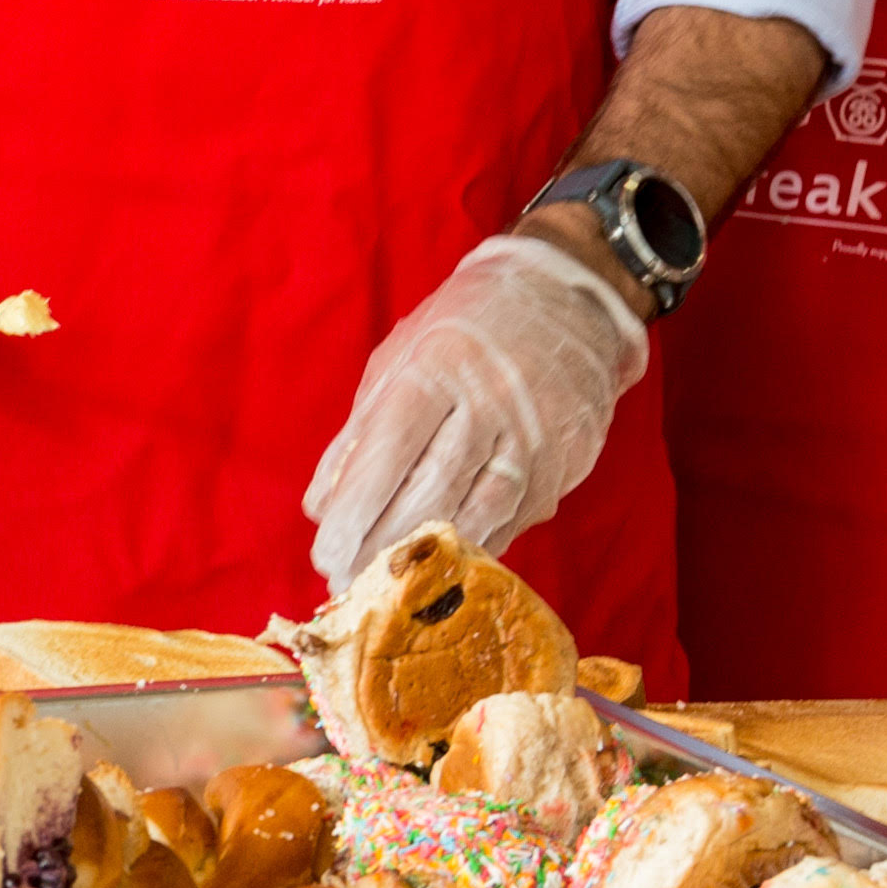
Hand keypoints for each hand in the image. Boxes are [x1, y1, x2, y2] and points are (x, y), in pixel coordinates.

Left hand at [304, 232, 649, 586]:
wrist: (566, 300)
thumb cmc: (463, 330)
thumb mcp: (398, 359)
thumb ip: (358, 434)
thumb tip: (320, 506)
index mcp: (440, 366)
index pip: (391, 449)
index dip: (357, 509)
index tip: (327, 553)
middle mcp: (492, 403)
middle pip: (433, 491)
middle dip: (383, 546)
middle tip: (347, 581)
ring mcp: (536, 438)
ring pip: (479, 515)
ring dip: (427, 558)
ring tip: (388, 586)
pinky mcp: (566, 466)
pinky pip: (514, 521)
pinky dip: (471, 547)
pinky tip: (440, 563)